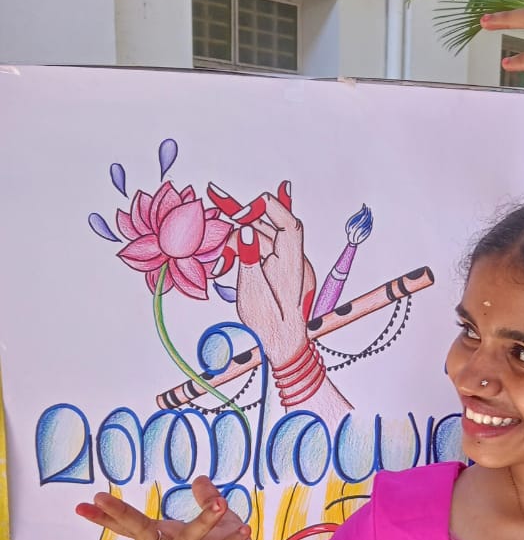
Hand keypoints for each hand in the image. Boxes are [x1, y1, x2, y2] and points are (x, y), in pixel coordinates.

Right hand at [75, 476, 259, 539]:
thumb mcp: (222, 524)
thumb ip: (208, 502)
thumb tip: (198, 479)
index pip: (132, 526)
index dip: (108, 516)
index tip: (85, 504)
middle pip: (139, 531)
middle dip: (120, 514)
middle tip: (100, 497)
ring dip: (204, 521)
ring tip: (222, 503)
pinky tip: (243, 531)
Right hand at [234, 191, 316, 368]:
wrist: (283, 345)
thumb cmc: (269, 326)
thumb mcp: (253, 294)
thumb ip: (249, 260)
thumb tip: (246, 232)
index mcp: (293, 264)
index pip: (288, 223)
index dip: (265, 209)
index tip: (239, 213)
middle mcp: (293, 259)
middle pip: (266, 227)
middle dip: (239, 222)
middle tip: (214, 194)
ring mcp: (286, 263)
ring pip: (258, 238)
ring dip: (236, 245)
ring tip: (219, 267)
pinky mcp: (279, 268)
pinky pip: (260, 249)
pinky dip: (242, 252)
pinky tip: (226, 256)